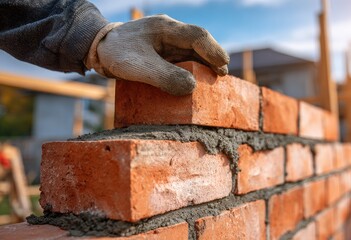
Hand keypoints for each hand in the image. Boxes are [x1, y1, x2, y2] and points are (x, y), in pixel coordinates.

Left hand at [85, 15, 228, 95]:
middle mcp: (168, 31)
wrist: (97, 49)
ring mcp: (165, 40)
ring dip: (204, 63)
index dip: (213, 50)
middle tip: (222, 75)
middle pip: (198, 41)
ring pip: (192, 49)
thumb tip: (192, 87)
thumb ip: (165, 77)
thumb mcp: (138, 68)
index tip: (223, 66)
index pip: (196, 35)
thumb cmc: (116, 55)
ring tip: (215, 78)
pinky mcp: (161, 50)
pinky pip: (182, 56)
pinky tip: (196, 77)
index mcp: (164, 28)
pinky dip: (192, 67)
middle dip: (213, 57)